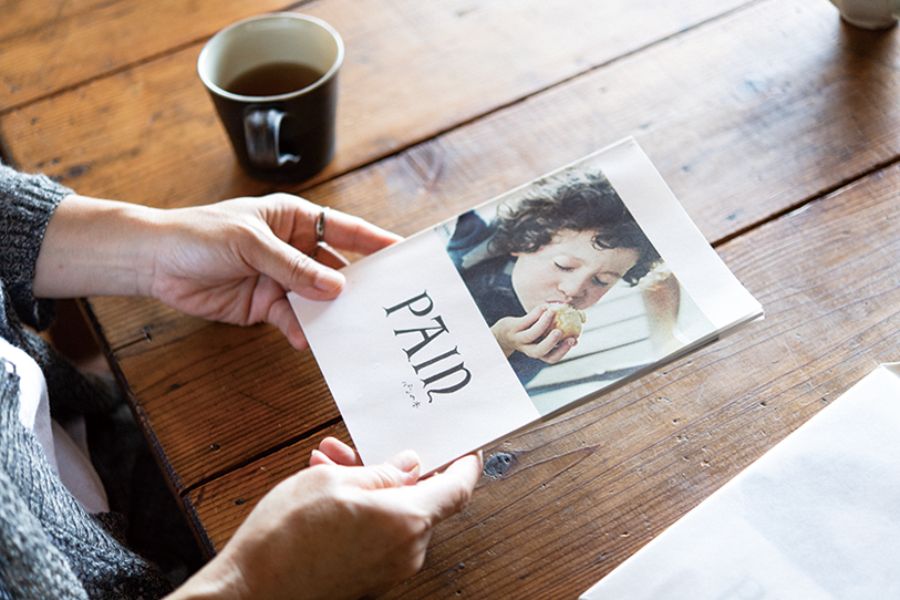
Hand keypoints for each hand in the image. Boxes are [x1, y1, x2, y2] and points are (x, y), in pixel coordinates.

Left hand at [150, 194, 399, 348]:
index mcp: (295, 219)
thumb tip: (336, 287)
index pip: (345, 230)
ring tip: (350, 329)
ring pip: (318, 298)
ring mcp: (281, 279)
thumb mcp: (250, 244)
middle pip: (337, 268)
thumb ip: (293, 267)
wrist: (154, 262)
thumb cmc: (199, 235)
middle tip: (383, 305)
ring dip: (331, 313)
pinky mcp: (265, 305)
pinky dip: (302, 330)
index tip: (404, 254)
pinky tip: (307, 339)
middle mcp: (294, 248)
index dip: (375, 242)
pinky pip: (293, 319)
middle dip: (358, 286)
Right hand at [170, 438, 481, 599]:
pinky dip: (361, 511)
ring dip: (368, 486)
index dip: (465, 463)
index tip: (465, 446)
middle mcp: (406, 551)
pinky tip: (325, 492)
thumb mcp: (331, 482)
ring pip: (392, 514)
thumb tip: (410, 466)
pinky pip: (377, 536)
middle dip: (392, 467)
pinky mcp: (368, 580)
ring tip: (328, 463)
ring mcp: (388, 571)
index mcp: (407, 521)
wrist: (249, 594)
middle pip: (419, 498)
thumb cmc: (284, 539)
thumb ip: (379, 471)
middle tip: (360, 445)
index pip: (458, 488)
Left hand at [490, 305, 576, 363]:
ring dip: (543, 323)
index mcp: (538, 352)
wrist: (504, 332)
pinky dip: (536, 313)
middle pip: (540, 351)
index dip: (562, 351)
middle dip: (551, 343)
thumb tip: (583, 319)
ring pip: (531, 334)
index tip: (574, 340)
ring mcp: (519, 338)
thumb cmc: (530, 331)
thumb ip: (562, 327)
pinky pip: (526, 320)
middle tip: (561, 332)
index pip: (551, 358)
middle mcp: (528, 348)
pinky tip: (545, 306)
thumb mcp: (545, 332)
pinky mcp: (513, 327)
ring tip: (553, 312)